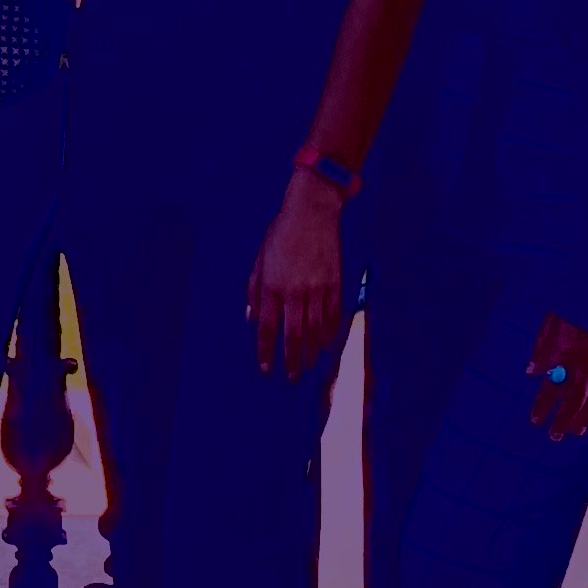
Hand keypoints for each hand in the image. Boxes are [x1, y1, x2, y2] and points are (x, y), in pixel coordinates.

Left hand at [245, 172, 347, 378]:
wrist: (313, 211)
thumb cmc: (280, 234)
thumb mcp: (259, 260)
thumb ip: (254, 291)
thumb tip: (251, 319)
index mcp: (271, 286)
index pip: (267, 328)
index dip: (266, 350)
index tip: (266, 368)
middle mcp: (294, 291)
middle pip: (293, 335)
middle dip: (292, 359)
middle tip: (291, 376)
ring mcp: (317, 289)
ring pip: (316, 330)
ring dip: (312, 351)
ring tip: (309, 366)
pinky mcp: (335, 283)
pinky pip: (334, 316)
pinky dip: (330, 334)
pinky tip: (327, 345)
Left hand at [527, 311, 587, 439]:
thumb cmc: (578, 301)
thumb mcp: (552, 318)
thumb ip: (541, 346)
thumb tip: (531, 373)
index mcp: (568, 350)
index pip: (552, 386)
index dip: (543, 406)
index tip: (535, 420)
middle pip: (576, 400)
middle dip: (563, 420)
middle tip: (554, 435)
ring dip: (586, 417)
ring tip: (576, 430)